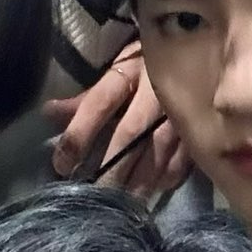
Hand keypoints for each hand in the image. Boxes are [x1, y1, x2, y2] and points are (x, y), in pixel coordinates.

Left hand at [45, 42, 190, 194]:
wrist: (202, 45)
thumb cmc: (151, 62)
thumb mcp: (118, 69)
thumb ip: (87, 98)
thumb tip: (49, 113)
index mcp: (131, 72)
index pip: (99, 104)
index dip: (79, 135)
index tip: (61, 164)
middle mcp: (156, 93)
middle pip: (129, 135)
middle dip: (110, 168)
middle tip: (94, 196)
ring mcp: (182, 112)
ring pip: (158, 153)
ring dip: (138, 183)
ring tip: (120, 207)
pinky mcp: (202, 127)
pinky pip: (185, 159)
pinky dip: (167, 178)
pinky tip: (154, 191)